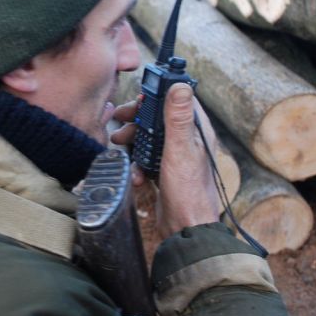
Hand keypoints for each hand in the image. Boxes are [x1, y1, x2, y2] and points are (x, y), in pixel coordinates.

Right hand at [110, 84, 220, 238]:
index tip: (139, 95)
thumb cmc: (188, 192)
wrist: (185, 230)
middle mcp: (188, 142)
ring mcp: (176, 158)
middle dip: (138, 118)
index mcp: (197, 132)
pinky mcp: (165, 173)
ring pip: (150, 138)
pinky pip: (147, 159)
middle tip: (120, 118)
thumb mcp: (180, 150)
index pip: (179, 100)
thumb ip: (178, 118)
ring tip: (119, 142)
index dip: (159, 94)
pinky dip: (138, 164)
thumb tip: (180, 85)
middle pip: (159, 118)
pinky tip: (137, 176)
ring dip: (134, 140)